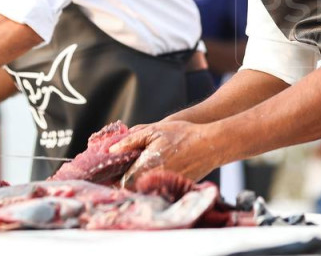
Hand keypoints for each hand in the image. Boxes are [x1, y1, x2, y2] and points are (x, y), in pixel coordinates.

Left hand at [110, 120, 224, 187]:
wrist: (211, 145)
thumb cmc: (183, 135)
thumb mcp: (154, 131)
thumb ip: (130, 141)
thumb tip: (111, 150)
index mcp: (146, 167)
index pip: (122, 181)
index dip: (114, 177)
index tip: (109, 172)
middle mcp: (154, 181)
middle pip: (132, 189)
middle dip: (124, 181)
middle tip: (118, 172)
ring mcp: (165, 186)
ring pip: (144, 190)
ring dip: (137, 183)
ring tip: (134, 171)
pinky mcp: (175, 188)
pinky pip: (157, 189)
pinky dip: (151, 183)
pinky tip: (152, 172)